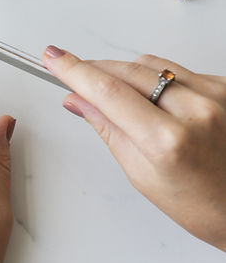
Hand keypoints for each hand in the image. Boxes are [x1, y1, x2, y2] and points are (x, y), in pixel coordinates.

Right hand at [43, 46, 225, 251]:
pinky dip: (158, 81)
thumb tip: (78, 99)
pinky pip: (177, 70)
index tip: (52, 58)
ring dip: (127, 75)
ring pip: (151, 66)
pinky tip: (158, 102)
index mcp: (168, 140)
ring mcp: (216, 95)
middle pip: (127, 71)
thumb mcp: (143, 175)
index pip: (107, 91)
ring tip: (124, 101)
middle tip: (72, 72)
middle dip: (94, 69)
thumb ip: (108, 129)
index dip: (73, 70)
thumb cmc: (204, 204)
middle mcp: (196, 111)